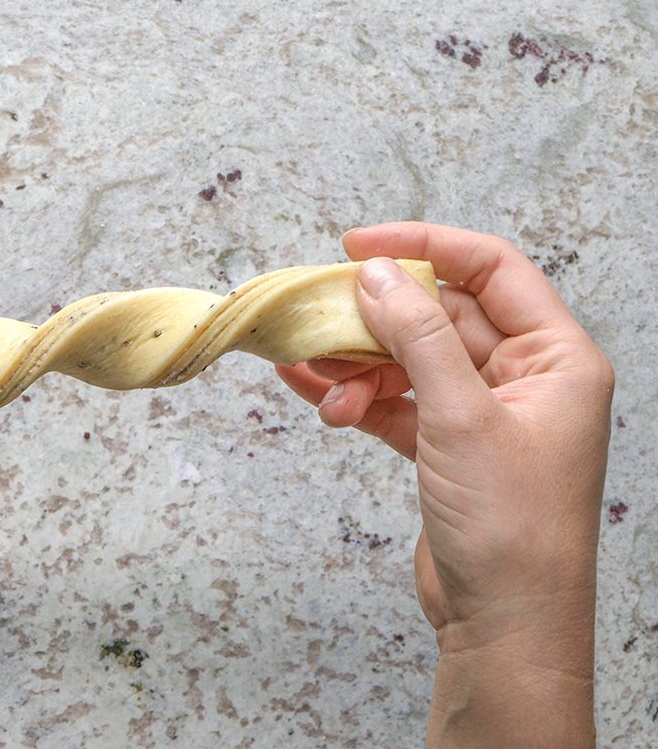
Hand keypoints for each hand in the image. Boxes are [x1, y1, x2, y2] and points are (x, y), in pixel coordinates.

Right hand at [276, 224, 612, 746]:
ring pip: (410, 360)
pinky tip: (315, 398)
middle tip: (319, 316)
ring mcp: (484, 413)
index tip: (358, 244)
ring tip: (312, 376)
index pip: (490, 269)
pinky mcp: (449, 447)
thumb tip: (377, 275)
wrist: (504, 625)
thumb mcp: (461, 417)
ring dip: (357, 365)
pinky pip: (397, 402)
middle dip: (376, 318)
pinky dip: (358, 398)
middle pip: (440, 316)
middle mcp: (525, 378)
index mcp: (556, 357)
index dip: (425, 246)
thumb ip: (417, 338)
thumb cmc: (511, 528)